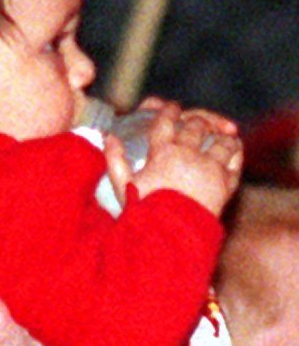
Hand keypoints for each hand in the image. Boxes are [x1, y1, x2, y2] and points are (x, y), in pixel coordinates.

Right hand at [108, 101, 241, 216]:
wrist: (171, 238)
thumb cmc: (145, 215)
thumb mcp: (123, 188)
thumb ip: (114, 160)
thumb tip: (109, 137)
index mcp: (162, 154)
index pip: (166, 120)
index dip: (169, 110)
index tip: (172, 108)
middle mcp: (188, 155)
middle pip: (196, 124)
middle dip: (196, 119)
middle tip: (195, 122)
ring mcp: (210, 168)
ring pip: (220, 138)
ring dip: (219, 132)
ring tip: (217, 133)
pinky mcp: (226, 183)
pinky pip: (236, 158)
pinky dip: (235, 149)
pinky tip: (232, 146)